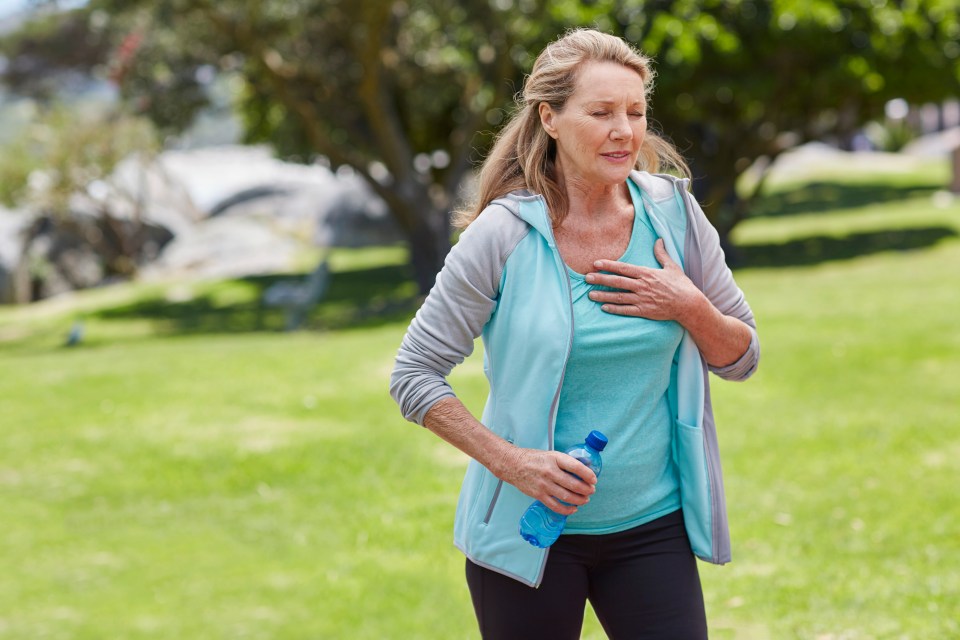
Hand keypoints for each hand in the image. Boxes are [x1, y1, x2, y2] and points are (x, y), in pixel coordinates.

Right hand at [498, 448, 596, 515]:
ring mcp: (544, 484)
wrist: (513, 465)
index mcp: (554, 458)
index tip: (594, 479)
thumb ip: (564, 463)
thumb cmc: (533, 459)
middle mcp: (550, 472)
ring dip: (579, 500)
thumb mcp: (550, 455)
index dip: (587, 474)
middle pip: (573, 484)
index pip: (575, 466)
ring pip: (566, 496)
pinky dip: (566, 509)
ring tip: (585, 499)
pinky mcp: (538, 495)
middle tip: (591, 490)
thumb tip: (582, 471)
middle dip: (586, 489)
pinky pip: (555, 505)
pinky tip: (573, 509)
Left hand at [585, 238, 702, 321]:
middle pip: (617, 282)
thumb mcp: (672, 266)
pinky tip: (604, 308)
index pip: (624, 268)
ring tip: (590, 295)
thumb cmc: (681, 285)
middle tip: (586, 278)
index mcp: (647, 273)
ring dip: (603, 296)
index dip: (609, 266)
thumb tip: (658, 240)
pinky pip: (627, 310)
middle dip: (601, 279)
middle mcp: (643, 286)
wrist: (689, 304)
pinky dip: (615, 309)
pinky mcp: (645, 311)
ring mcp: (643, 299)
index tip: (596, 263)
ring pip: (619, 297)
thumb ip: (662, 254)